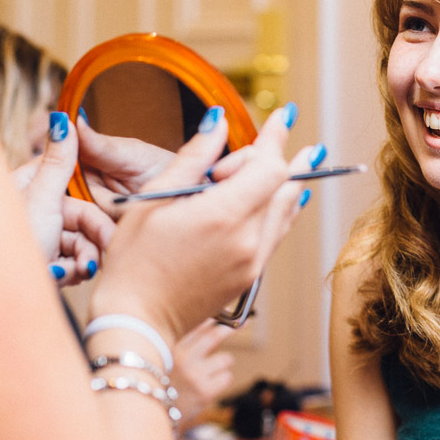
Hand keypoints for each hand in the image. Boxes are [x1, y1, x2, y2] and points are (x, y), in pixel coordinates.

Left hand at [12, 112, 113, 286]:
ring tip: (73, 273)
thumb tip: (63, 117)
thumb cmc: (8, 247)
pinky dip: (73, 270)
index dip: (95, 206)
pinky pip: (71, 259)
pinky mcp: (42, 260)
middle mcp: (33, 210)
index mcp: (28, 188)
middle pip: (82, 217)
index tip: (112, 222)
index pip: (76, 186)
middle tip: (98, 259)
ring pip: (80, 240)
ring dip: (82, 259)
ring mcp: (37, 237)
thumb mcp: (41, 200)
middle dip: (90, 241)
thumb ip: (59, 161)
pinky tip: (64, 278)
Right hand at [88, 104, 313, 343]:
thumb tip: (218, 121)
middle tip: (286, 131)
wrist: (138, 323)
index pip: (269, 165)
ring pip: (287, 210)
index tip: (283, 115)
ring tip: (306, 158)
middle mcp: (247, 239)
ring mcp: (254, 262)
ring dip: (290, 181)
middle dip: (282, 155)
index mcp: (222, 215)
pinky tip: (287, 198)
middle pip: (284, 185)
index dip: (274, 139)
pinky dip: (283, 209)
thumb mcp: (152, 200)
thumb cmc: (133, 261)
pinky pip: (277, 233)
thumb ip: (192, 158)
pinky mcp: (252, 278)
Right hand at [171, 320, 235, 426]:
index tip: (228, 313)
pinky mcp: (204, 392)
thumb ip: (187, 339)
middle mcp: (181, 358)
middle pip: (215, 335)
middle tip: (244, 323)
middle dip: (231, 328)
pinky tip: (208, 386)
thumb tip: (218, 319)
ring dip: (223, 364)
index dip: (217, 316)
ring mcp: (194, 375)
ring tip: (207, 373)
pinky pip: (227, 377)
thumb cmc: (164, 381)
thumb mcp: (167, 356)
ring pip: (226, 359)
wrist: (155, 415)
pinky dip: (222, 380)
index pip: (199, 323)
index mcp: (171, 346)